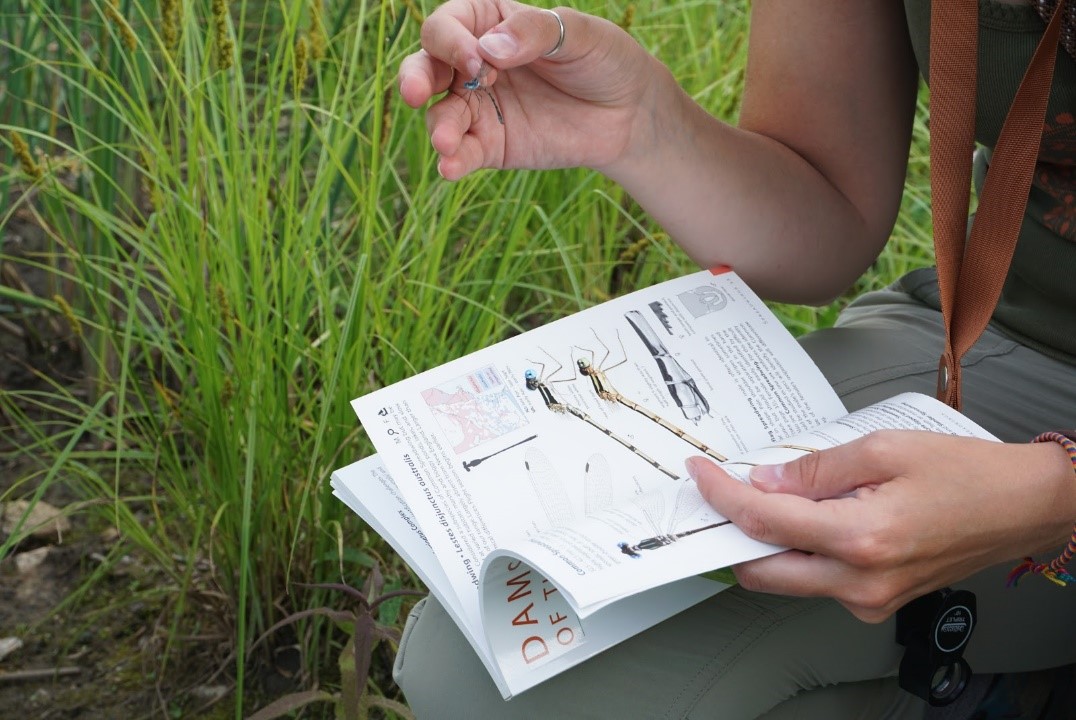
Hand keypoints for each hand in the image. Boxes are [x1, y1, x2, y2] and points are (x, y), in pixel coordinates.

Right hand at [398, 1, 665, 178]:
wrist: (629, 112)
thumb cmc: (602, 59)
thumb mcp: (579, 33)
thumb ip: (534, 33)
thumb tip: (489, 50)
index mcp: (488, 22)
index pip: (448, 26)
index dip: (453, 42)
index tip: (480, 62)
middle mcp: (473, 64)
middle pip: (427, 67)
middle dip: (415, 78)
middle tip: (415, 93)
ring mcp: (479, 107)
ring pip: (441, 113)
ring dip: (439, 126)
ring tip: (446, 141)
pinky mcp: (491, 146)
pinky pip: (464, 153)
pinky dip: (453, 161)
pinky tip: (450, 167)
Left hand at [689, 431, 1075, 621]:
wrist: (1022, 508)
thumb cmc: (966, 474)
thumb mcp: (883, 448)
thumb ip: (815, 469)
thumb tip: (764, 480)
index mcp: (860, 538)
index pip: (764, 522)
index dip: (721, 495)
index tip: (700, 474)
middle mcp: (860, 583)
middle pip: (761, 569)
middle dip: (733, 532)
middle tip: (724, 493)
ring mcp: (869, 601)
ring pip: (787, 579)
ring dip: (770, 541)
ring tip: (783, 495)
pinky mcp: (876, 604)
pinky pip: (818, 581)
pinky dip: (802, 551)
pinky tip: (817, 515)